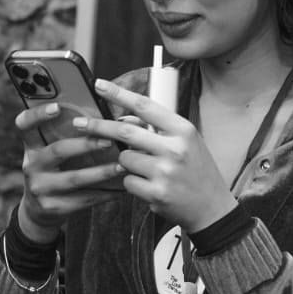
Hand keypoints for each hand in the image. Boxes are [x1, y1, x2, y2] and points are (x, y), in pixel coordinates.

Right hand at [15, 103, 125, 240]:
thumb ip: (66, 136)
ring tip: (122, 165)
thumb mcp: (50, 153)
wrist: (38, 210)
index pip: (24, 125)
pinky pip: (82, 199)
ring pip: (74, 178)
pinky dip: (104, 193)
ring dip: (101, 172)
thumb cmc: (54, 172)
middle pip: (58, 150)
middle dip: (86, 145)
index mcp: (31, 147)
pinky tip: (120, 188)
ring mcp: (39, 188)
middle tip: (109, 140)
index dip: (38, 115)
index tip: (58, 107)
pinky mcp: (51, 207)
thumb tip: (104, 119)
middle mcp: (31, 165)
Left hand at [74, 79, 238, 233]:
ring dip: (126, 161)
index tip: (99, 85)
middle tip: (80, 123)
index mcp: (183, 129)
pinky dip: (132, 182)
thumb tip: (126, 116)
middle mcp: (175, 148)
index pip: (145, 105)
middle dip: (98, 126)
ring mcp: (164, 172)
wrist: (212, 208)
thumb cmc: (197, 171)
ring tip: (147, 169)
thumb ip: (161, 129)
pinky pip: (127, 181)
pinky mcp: (155, 193)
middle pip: (125, 130)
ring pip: (124, 157)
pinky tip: (150, 186)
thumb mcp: (189, 142)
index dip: (118, 93)